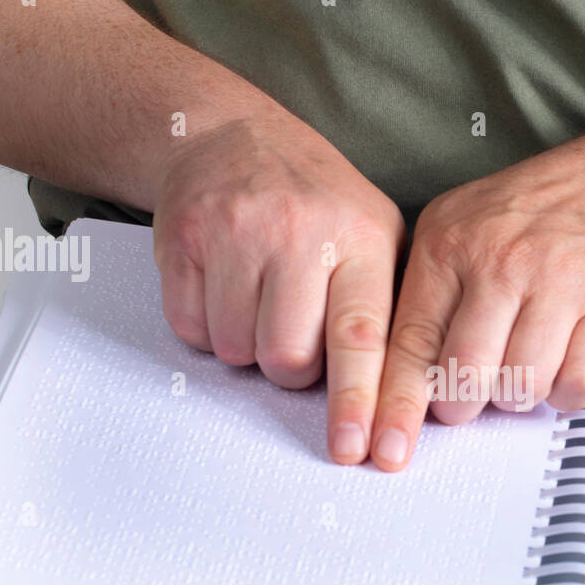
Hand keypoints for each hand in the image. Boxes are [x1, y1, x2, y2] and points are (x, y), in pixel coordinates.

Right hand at [152, 109, 404, 464]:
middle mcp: (299, 231)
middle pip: (288, 359)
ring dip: (246, 345)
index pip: (362, 337)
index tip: (359, 450)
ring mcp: (236, 231)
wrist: (228, 135)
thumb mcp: (374, 235)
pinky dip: (206, 325)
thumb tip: (401, 402)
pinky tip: (223, 285)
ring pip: (236, 350)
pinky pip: (191, 328)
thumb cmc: (313, 201)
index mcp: (361, 238)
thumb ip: (389, 309)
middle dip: (290, 366)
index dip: (359, 401)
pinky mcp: (182, 237)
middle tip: (294, 327)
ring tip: (260, 297)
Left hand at [369, 141, 584, 470]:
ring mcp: (560, 280)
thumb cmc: (533, 218)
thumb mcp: (460, 230)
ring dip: (520, 395)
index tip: (388, 446)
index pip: (411, 342)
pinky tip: (563, 365)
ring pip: (523, 385)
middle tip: (472, 397)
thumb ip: (426, 296)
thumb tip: (394, 381)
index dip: (398, 404)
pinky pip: (576, 383)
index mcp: (449, 244)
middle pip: (467, 374)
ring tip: (524, 367)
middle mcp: (502, 260)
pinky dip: (566, 392)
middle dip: (464, 403)